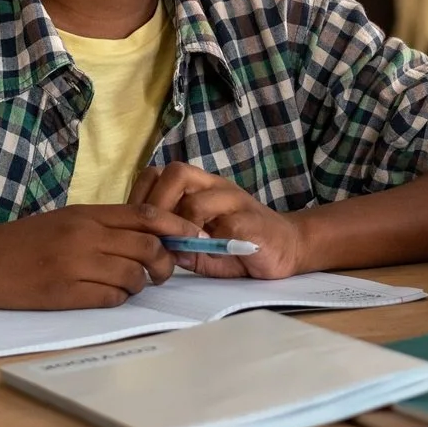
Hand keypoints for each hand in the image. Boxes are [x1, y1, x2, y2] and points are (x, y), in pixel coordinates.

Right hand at [0, 204, 199, 308]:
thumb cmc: (22, 241)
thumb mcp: (65, 220)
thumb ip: (103, 224)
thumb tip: (147, 233)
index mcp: (86, 214)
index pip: (146, 214)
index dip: (176, 226)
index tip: (192, 237)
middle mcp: (84, 236)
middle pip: (147, 246)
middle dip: (164, 262)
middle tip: (162, 272)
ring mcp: (74, 265)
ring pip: (133, 275)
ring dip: (140, 284)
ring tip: (131, 285)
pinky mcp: (64, 294)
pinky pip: (110, 298)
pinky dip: (118, 298)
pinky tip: (109, 296)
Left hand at [129, 162, 307, 278]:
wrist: (290, 247)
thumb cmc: (242, 246)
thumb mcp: (204, 248)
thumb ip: (181, 247)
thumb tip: (155, 248)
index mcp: (201, 188)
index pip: (160, 174)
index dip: (142, 196)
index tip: (137, 226)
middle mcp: (217, 187)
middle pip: (176, 173)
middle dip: (158, 205)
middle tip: (156, 235)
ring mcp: (236, 201)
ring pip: (197, 200)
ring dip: (183, 226)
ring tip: (183, 247)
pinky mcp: (253, 222)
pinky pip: (226, 226)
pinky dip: (211, 242)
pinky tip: (209, 252)